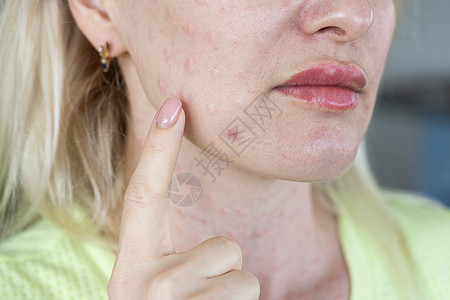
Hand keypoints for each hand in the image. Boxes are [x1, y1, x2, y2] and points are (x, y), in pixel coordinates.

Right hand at [107, 97, 259, 298]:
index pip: (142, 198)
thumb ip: (174, 260)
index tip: (172, 104)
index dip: (158, 150)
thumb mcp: (160, 289)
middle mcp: (140, 283)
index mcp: (131, 268)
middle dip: (228, 270)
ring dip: (234, 294)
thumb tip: (221, 246)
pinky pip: (249, 292)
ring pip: (241, 275)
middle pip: (223, 247)